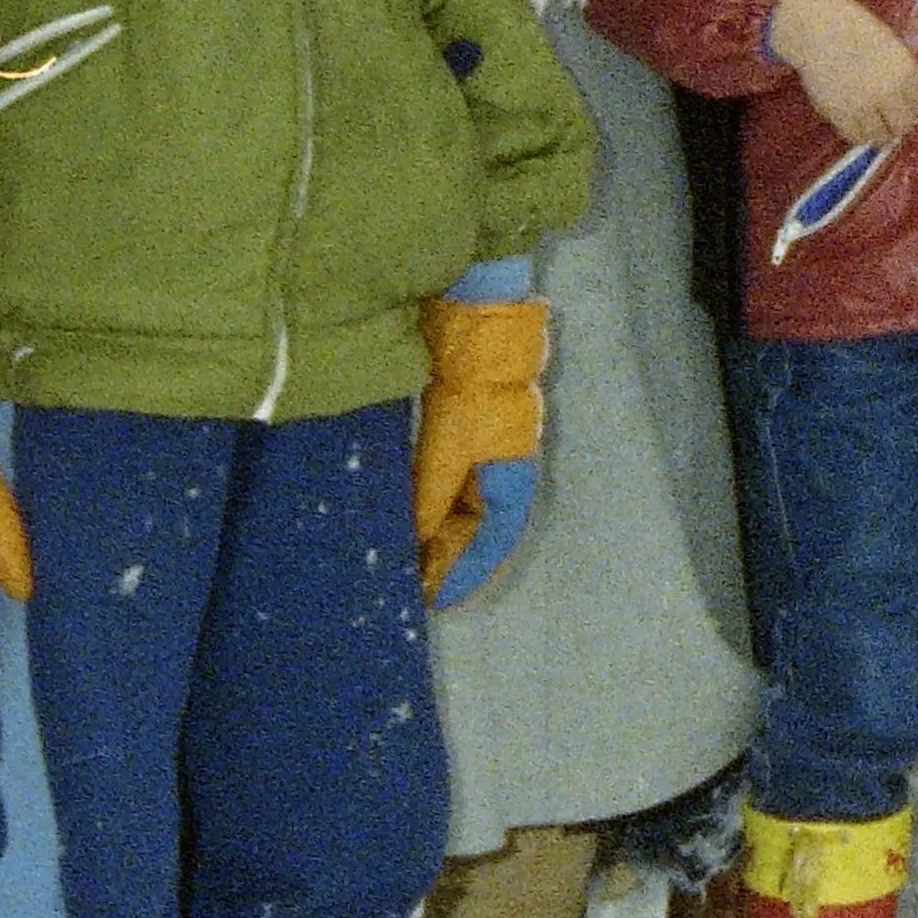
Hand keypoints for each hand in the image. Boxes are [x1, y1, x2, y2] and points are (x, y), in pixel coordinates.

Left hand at [417, 268, 553, 606]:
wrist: (476, 317)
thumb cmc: (469, 385)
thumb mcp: (448, 445)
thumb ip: (431, 493)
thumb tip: (415, 541)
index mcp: (511, 473)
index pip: (493, 536)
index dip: (466, 569)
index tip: (435, 599)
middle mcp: (505, 463)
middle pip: (479, 523)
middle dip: (450, 556)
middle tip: (413, 583)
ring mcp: (487, 443)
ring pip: (465, 502)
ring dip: (440, 531)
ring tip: (407, 555)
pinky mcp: (463, 424)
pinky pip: (450, 479)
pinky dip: (432, 501)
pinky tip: (408, 508)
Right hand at [781, 0, 917, 147]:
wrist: (814, 28)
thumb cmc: (853, 26)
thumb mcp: (889, 43)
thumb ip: (904, 67)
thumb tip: (917, 86)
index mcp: (906, 71)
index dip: (913, 107)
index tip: (906, 107)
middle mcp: (889, 92)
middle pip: (904, 125)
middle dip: (900, 124)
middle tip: (892, 121)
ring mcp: (864, 106)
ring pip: (880, 136)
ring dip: (880, 133)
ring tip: (874, 124)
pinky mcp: (840, 115)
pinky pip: (855, 136)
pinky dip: (859, 134)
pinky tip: (857, 123)